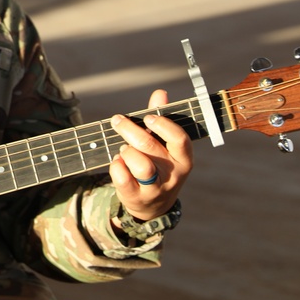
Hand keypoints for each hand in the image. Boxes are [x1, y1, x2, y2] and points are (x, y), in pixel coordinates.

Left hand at [108, 89, 192, 222]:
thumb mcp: (164, 146)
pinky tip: (117, 162)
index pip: (180, 139)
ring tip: (123, 149)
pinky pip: (123, 179)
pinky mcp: (137, 197)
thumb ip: (161, 120)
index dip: (163, 125)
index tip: (148, 117)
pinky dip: (116, 166)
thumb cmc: (158, 165)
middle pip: (151, 148)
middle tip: (117, 120)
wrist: (153, 206)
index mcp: (184, 159)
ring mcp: (156, 188)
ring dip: (127, 152)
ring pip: (141, 166)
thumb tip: (160, 93)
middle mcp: (173, 174)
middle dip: (130, 130)